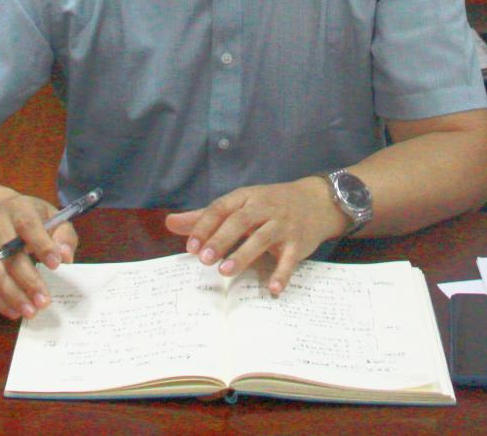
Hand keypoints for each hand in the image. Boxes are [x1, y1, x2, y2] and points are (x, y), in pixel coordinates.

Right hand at [0, 192, 79, 318]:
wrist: (0, 214)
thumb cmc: (34, 219)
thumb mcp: (54, 218)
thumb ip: (64, 236)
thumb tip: (64, 256)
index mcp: (19, 210)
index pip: (28, 225)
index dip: (41, 245)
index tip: (56, 265)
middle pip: (9, 255)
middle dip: (28, 280)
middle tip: (45, 301)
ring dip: (13, 296)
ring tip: (32, 312)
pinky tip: (15, 312)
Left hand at [165, 176, 348, 295]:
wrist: (316, 201)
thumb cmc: (269, 205)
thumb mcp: (239, 204)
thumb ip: (205, 216)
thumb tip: (169, 223)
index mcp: (246, 197)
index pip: (221, 208)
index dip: (205, 226)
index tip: (191, 247)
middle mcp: (265, 208)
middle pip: (241, 221)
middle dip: (221, 240)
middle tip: (204, 259)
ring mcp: (283, 225)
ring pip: (262, 238)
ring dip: (244, 255)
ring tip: (225, 271)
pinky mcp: (298, 243)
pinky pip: (290, 259)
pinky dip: (282, 274)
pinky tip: (272, 289)